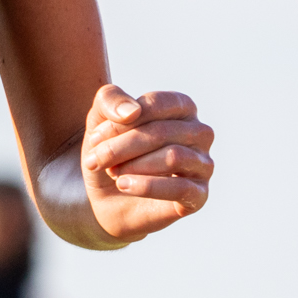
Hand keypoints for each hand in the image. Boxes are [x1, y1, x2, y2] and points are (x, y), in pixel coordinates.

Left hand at [80, 84, 213, 240]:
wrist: (106, 197)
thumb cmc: (110, 151)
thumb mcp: (98, 119)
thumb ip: (110, 100)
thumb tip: (131, 111)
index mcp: (181, 107)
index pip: (157, 104)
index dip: (121, 121)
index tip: (94, 138)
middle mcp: (199, 133)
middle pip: (162, 132)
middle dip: (120, 147)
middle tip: (94, 160)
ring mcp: (203, 164)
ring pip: (174, 157)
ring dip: (133, 166)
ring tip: (111, 173)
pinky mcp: (200, 195)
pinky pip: (182, 188)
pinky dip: (147, 186)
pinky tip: (123, 185)